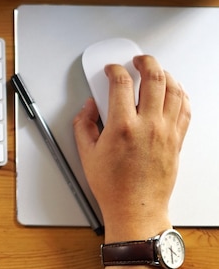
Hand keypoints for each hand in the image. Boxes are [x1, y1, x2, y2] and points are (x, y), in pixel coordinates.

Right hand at [73, 55, 190, 240]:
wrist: (136, 208)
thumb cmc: (113, 186)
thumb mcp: (86, 154)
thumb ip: (83, 125)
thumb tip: (88, 108)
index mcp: (122, 127)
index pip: (121, 83)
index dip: (115, 70)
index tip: (111, 70)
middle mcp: (148, 126)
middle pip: (154, 78)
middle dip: (145, 61)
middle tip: (138, 59)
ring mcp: (166, 132)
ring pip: (174, 90)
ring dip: (165, 74)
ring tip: (156, 71)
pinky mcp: (177, 140)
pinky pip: (185, 108)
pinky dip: (180, 94)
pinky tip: (173, 91)